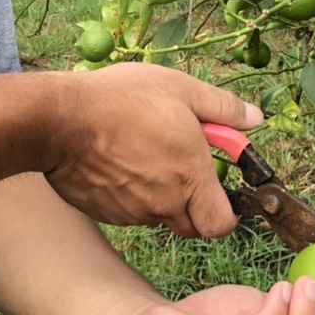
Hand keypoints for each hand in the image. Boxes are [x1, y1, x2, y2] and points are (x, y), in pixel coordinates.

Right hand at [43, 62, 259, 238]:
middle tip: (179, 165)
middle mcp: (164, 203)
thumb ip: (223, 108)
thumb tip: (255, 119)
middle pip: (190, 223)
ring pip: (156, 215)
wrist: (59, 119)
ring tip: (140, 152)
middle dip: (192, 202)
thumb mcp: (181, 89)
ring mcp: (130, 212)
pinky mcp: (103, 212)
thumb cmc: (122, 100)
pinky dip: (128, 193)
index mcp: (190, 177)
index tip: (219, 190)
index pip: (222, 225)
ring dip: (158, 194)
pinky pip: (126, 210)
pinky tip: (115, 161)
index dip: (225, 212)